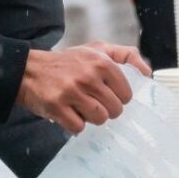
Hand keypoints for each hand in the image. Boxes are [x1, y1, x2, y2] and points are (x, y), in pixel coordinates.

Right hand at [16, 41, 150, 134]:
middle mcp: (88, 76)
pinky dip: (76, 125)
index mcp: (101, 62)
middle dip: (108, 110)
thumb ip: (125, 55)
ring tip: (84, 108)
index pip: (126, 93)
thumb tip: (148, 73)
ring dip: (93, 118)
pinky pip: (78, 128)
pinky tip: (70, 114)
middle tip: (96, 103)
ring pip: (99, 119)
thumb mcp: (98, 49)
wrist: (30, 70)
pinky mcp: (56, 107)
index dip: (120, 98)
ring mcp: (71, 92)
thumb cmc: (69, 61)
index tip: (110, 95)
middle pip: (115, 109)